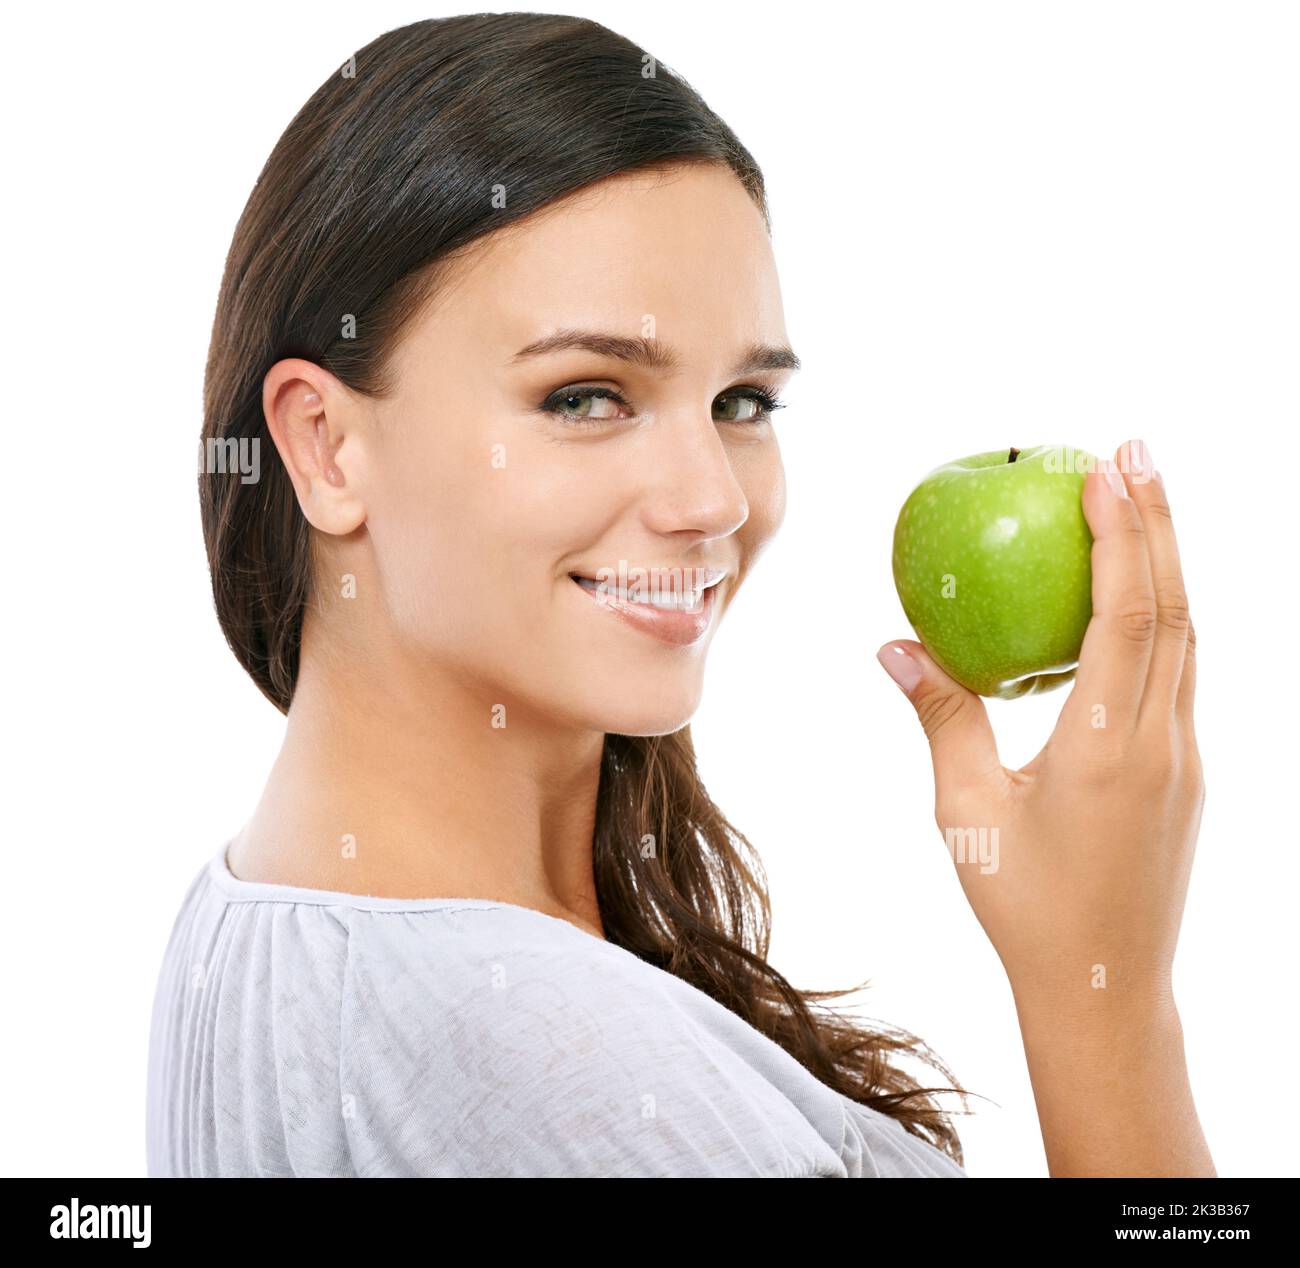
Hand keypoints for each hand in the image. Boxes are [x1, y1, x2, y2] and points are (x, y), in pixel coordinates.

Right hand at [877, 439, 1203, 1011]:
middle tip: (1133, 450)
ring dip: (1166, 564)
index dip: (1123, 536)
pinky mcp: (1183, 774)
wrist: (1107, 989)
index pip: (1126, 617)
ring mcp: (1184, 759)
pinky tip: (1129, 599)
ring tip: (1141, 502)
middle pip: (1175, 609)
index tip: (1106, 469)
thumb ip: (941, 717)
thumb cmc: (1027, 909)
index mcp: (1110, 748)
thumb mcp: (965, 811)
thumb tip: (895, 645)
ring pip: (1187, 639)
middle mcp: (1163, 743)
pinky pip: (1177, 673)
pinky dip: (1159, 616)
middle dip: (1159, 522)